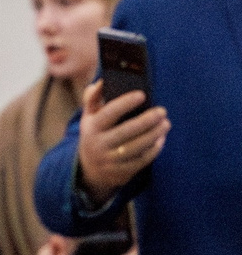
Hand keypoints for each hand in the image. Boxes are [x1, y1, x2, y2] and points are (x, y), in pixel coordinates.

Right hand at [75, 81, 169, 197]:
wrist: (89, 170)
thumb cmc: (95, 134)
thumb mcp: (89, 117)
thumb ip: (93, 98)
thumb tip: (101, 81)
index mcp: (91, 128)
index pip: (108, 114)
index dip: (124, 104)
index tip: (141, 95)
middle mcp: (98, 145)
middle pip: (126, 132)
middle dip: (146, 121)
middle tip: (162, 111)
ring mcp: (109, 161)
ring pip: (136, 147)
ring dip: (154, 134)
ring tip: (166, 123)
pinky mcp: (121, 172)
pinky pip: (141, 161)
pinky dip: (154, 149)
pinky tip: (161, 139)